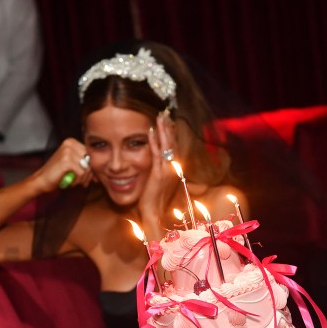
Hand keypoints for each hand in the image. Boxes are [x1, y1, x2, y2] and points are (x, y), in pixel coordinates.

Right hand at [26, 138, 92, 193]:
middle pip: (90, 160)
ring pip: (87, 167)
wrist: (42, 180)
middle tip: (84, 183)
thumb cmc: (58, 173)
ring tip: (76, 182)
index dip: (92, 167)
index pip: (90, 154)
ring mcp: (67, 151)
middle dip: (89, 174)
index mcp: (72, 141)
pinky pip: (81, 173)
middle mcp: (70, 143)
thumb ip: (85, 162)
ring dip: (83, 179)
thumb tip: (100, 168)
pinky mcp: (66, 161)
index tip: (91, 178)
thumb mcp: (73, 164)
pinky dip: (78, 180)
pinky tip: (70, 182)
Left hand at [141, 112, 179, 226]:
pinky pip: (157, 154)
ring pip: (167, 146)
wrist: (154, 213)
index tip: (169, 122)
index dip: (172, 134)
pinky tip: (150, 131)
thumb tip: (158, 163)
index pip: (175, 148)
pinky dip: (154, 142)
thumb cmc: (155, 200)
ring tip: (160, 117)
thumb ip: (162, 171)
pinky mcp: (159, 174)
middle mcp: (175, 168)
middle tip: (165, 114)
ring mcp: (168, 170)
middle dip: (169, 128)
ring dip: (163, 130)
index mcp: (176, 170)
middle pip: (173, 143)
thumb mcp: (161, 183)